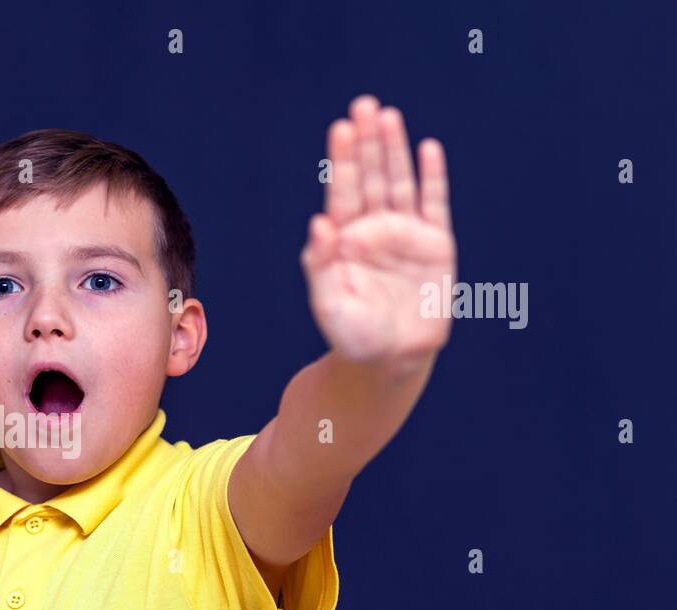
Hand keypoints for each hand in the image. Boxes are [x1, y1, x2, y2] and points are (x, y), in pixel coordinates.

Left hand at [301, 95, 455, 372]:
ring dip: (395, 149)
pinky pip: (434, 204)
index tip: (341, 128)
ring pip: (399, 182)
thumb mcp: (328, 304)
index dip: (342, 161)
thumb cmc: (352, 334)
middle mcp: (373, 229)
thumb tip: (318, 223)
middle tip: (364, 105)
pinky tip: (427, 148)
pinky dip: (432, 177)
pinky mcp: (436, 245)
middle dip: (366, 143)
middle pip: (370, 177)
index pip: (342, 192)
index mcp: (344, 240)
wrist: (391, 359)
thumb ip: (320, 265)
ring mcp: (405, 234)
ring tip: (389, 115)